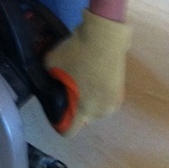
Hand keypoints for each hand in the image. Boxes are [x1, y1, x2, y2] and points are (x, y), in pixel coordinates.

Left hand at [45, 9, 131, 135]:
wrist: (105, 36)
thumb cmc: (77, 53)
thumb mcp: (51, 64)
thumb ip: (47, 78)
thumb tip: (49, 81)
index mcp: (84, 110)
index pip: (69, 131)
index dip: (58, 122)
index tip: (55, 106)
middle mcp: (101, 112)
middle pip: (82, 118)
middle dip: (73, 107)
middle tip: (65, 87)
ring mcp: (114, 101)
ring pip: (94, 107)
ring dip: (86, 99)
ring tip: (79, 78)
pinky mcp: (121, 90)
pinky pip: (103, 97)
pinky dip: (96, 90)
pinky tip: (90, 74)